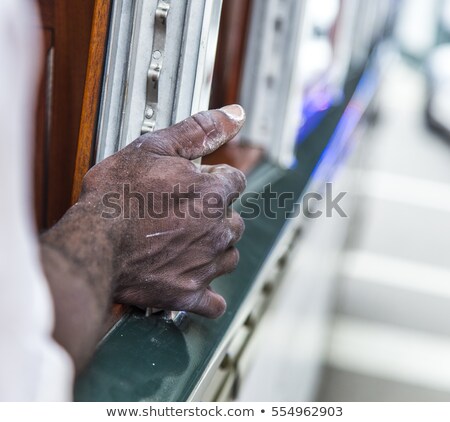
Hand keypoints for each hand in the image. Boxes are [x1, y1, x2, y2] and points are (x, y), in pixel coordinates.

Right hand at [80, 105, 245, 317]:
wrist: (94, 240)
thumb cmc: (117, 194)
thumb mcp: (155, 148)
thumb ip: (199, 130)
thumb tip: (235, 114)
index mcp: (213, 193)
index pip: (235, 182)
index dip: (216, 182)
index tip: (198, 186)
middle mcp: (218, 229)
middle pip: (234, 221)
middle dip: (216, 217)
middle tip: (184, 216)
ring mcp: (206, 264)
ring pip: (229, 256)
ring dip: (214, 250)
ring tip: (185, 245)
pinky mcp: (190, 293)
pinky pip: (214, 302)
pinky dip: (207, 294)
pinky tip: (192, 283)